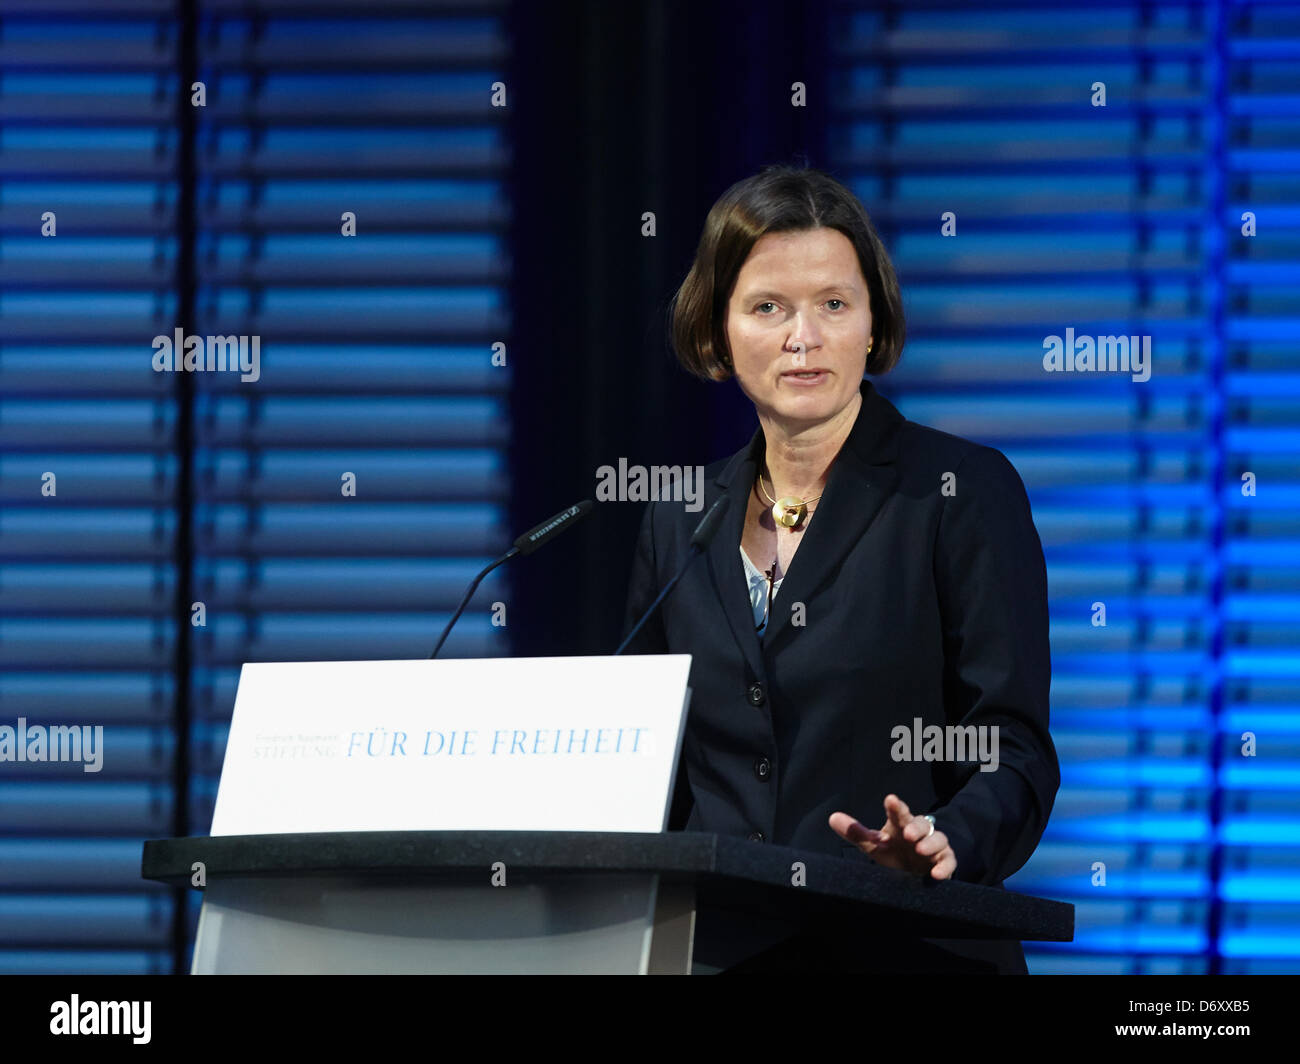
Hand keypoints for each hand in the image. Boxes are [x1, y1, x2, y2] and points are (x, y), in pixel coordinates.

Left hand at [829, 794, 956, 880]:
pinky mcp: (944, 862)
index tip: (890, 800)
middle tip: (907, 832)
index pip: (898, 813)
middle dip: (916, 826)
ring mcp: (933, 847)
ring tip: (920, 849)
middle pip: (920, 823)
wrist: (916, 872)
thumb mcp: (874, 845)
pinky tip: (936, 873)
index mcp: (900, 825)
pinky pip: (948, 861)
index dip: (895, 806)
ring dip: (930, 843)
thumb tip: (832, 817)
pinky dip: (944, 866)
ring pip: (938, 839)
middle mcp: (919, 833)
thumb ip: (855, 833)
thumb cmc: (895, 852)